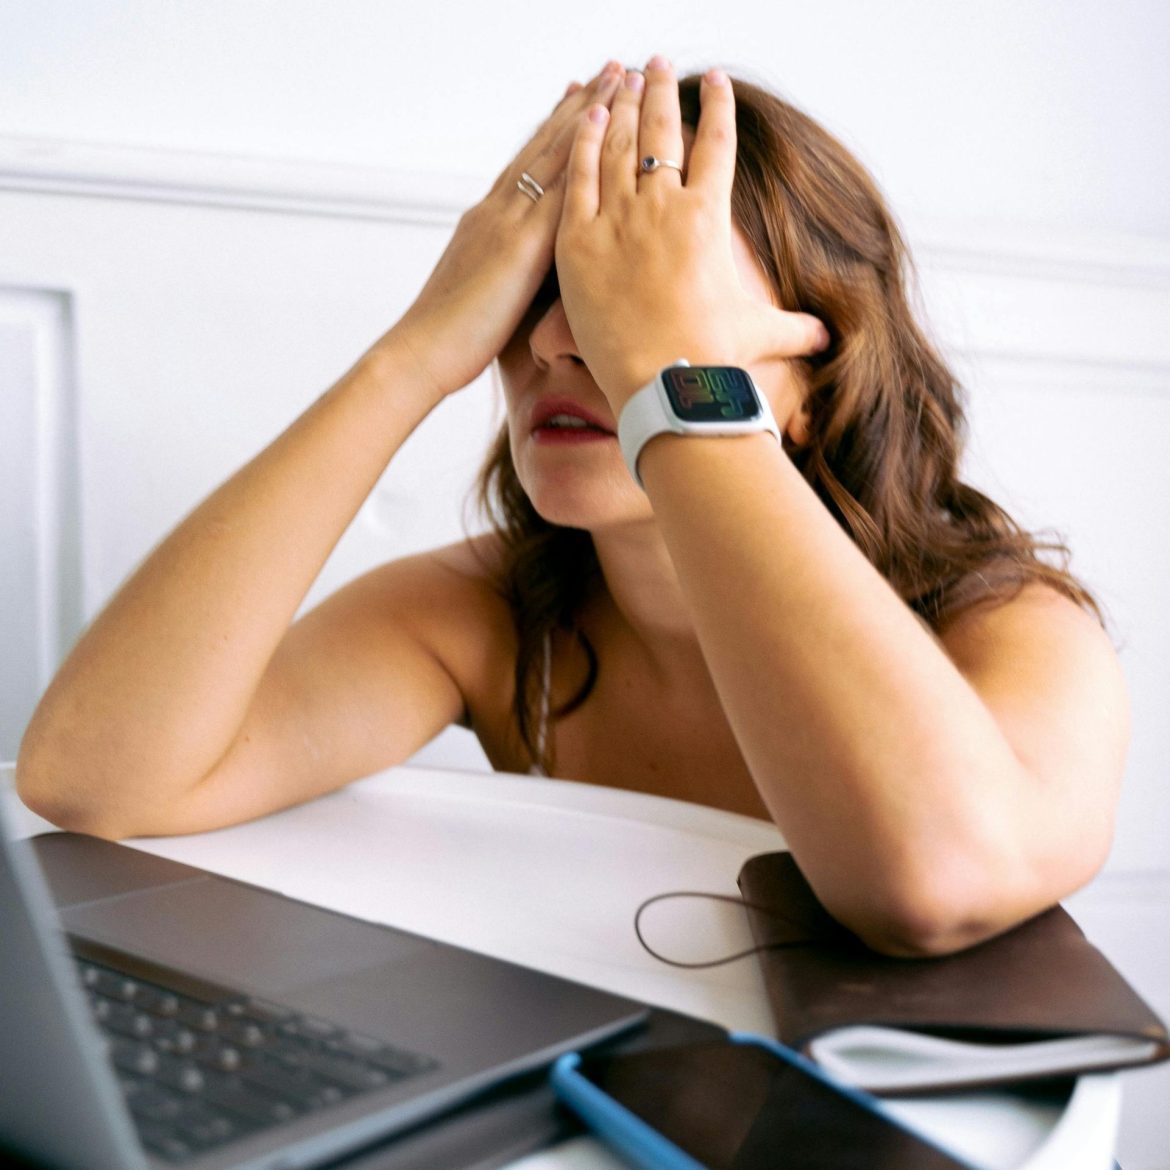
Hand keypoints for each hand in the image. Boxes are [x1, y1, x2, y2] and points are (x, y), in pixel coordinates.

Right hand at [383, 62, 625, 405]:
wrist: (422, 352)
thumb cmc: (451, 342)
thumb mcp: (482, 296)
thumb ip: (506, 276)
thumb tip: (524, 281)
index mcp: (486, 224)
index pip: (527, 167)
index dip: (556, 131)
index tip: (580, 100)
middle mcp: (496, 211)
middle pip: (544, 147)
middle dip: (579, 108)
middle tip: (609, 72)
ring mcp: (507, 222)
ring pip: (555, 155)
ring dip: (589, 115)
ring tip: (617, 79)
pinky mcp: (520, 244)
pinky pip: (559, 188)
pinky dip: (583, 156)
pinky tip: (606, 130)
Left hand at [555, 59, 828, 417]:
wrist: (665, 383)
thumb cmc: (714, 359)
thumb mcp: (760, 334)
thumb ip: (792, 327)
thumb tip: (826, 337)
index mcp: (708, 218)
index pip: (717, 146)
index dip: (718, 108)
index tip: (715, 82)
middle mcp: (663, 207)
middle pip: (663, 131)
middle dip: (662, 90)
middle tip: (659, 62)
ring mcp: (618, 220)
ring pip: (618, 145)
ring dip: (622, 105)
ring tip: (622, 77)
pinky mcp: (579, 242)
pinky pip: (578, 177)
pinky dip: (584, 141)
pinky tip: (587, 114)